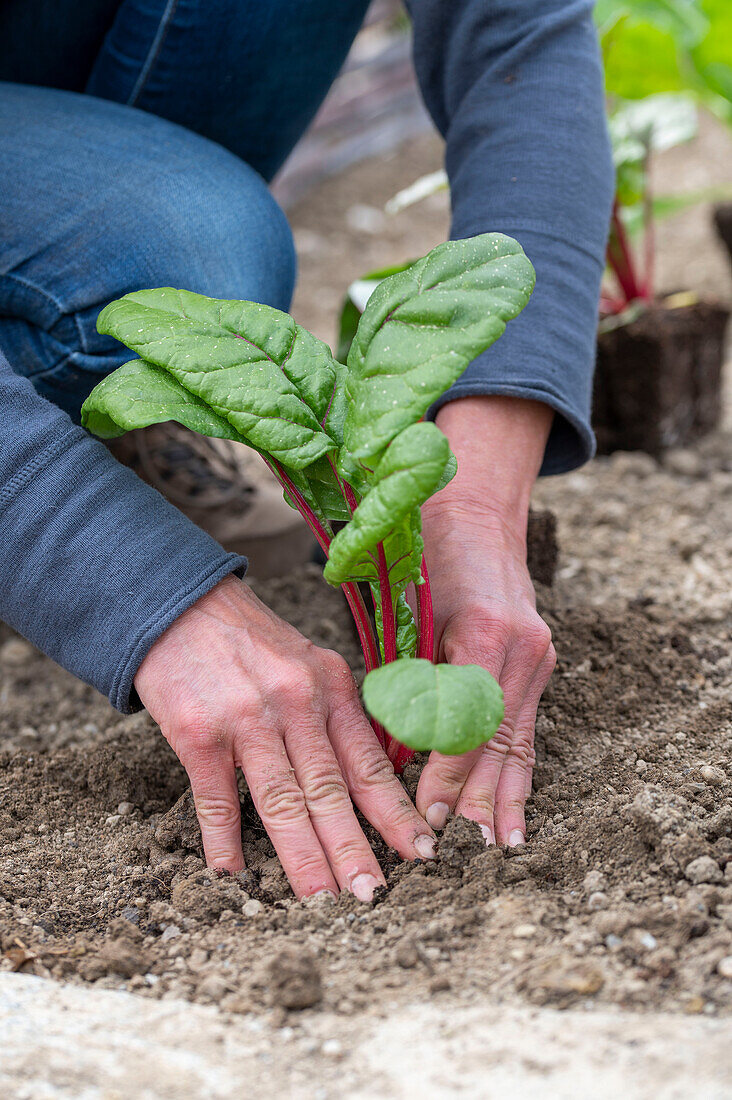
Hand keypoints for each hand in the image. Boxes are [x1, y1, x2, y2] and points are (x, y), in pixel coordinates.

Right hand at [135, 575, 435, 898]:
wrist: (182, 606)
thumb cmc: (252, 642)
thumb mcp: (309, 664)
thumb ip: (336, 715)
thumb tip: (366, 777)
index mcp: (330, 688)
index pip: (368, 762)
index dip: (394, 812)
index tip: (420, 851)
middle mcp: (295, 704)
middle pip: (330, 790)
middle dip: (354, 849)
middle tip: (373, 896)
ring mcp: (247, 720)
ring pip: (281, 801)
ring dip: (303, 857)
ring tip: (322, 900)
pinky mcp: (198, 733)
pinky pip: (217, 798)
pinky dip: (224, 840)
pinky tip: (232, 876)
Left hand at [415, 396, 555, 845]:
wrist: (476, 510)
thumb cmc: (427, 554)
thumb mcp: (405, 610)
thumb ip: (402, 674)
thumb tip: (388, 745)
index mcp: (481, 633)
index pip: (462, 723)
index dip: (442, 771)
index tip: (423, 811)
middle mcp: (519, 648)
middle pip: (496, 740)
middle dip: (471, 794)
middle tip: (449, 842)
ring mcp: (536, 654)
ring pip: (519, 739)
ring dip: (505, 794)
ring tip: (499, 845)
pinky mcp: (539, 659)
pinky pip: (526, 725)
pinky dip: (520, 768)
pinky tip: (515, 805)